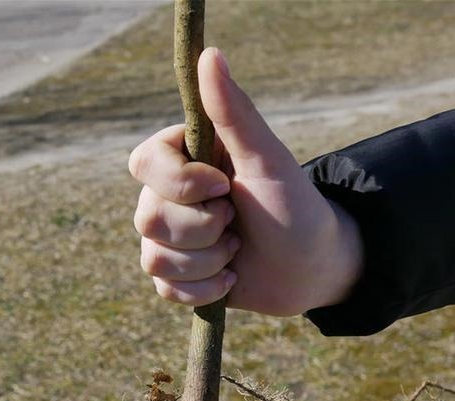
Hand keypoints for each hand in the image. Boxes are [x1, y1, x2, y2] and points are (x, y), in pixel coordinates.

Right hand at [128, 47, 363, 315]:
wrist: (312, 266)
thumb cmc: (294, 206)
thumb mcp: (268, 159)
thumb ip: (234, 114)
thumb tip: (210, 55)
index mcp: (185, 161)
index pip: (143, 164)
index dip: (179, 183)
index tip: (223, 185)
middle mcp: (170, 198)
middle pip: (147, 218)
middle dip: (203, 229)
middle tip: (237, 223)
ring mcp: (171, 240)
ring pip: (154, 259)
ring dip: (208, 262)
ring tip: (238, 252)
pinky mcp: (178, 278)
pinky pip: (165, 290)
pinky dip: (204, 290)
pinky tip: (232, 279)